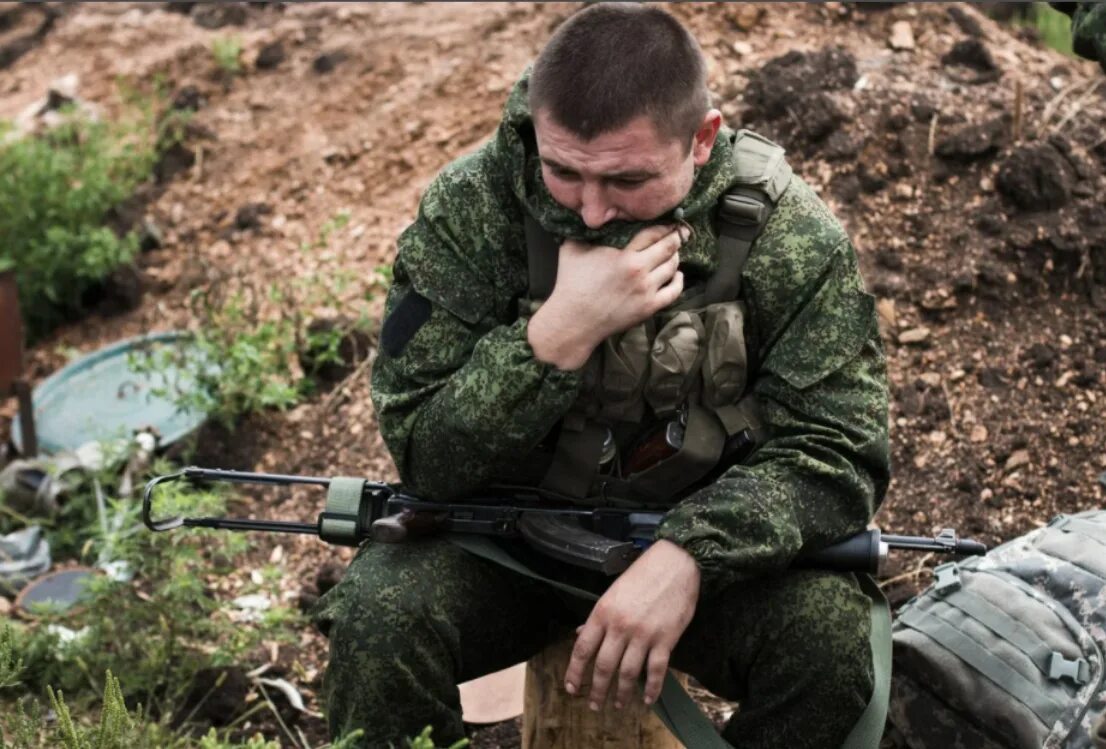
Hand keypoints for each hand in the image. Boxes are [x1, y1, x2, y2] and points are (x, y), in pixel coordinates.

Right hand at [527, 224, 686, 369]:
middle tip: (679, 233)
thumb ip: (584, 230)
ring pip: (673, 267)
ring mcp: (646, 291)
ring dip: (676, 257)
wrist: (573, 320)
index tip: (669, 223)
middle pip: (669, 248)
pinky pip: (674, 291)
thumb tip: (588, 216)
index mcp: (623, 255)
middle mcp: (639, 271)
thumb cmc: (570, 284)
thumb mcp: (572, 248)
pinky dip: (679, 280)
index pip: (654, 233)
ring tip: (674, 252)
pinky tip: (677, 274)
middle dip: (676, 238)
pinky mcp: (648, 307)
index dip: (665, 226)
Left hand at [563, 539, 699, 709]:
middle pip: (604, 666)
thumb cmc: (642, 575)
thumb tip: (581, 634)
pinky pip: (656, 670)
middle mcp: (620, 626)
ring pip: (628, 673)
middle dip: (597, 690)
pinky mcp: (666, 639)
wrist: (675, 563)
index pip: (582, 649)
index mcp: (602, 613)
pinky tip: (647, 700)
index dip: (575, 672)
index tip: (571, 689)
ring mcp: (643, 634)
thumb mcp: (613, 592)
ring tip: (618, 706)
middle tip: (594, 705)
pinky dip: (652, 688)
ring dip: (622, 694)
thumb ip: (599, 616)